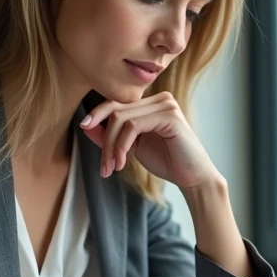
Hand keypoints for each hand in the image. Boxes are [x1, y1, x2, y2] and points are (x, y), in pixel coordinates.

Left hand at [79, 92, 218, 188]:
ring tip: (111, 168)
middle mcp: (159, 99)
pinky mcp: (169, 115)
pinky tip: (122, 162)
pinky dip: (122, 145)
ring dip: (111, 146)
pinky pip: (133, 126)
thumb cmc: (167, 161)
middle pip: (116, 110)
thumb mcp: (133, 148)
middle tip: (103, 166)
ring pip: (121, 119)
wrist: (192, 177)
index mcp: (151, 103)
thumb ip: (112, 136)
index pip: (117, 103)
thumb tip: (86, 125)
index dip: (97, 114)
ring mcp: (166, 104)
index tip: (83, 128)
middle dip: (104, 139)